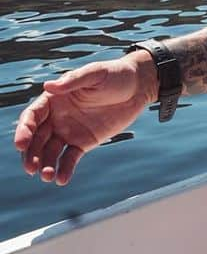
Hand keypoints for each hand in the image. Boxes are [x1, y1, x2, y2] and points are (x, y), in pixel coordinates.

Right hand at [13, 53, 158, 184]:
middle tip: (31, 168)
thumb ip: (73, 81)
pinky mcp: (84, 142)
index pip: (32, 117)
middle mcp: (57, 117)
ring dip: (46, 165)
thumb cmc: (114, 75)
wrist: (138, 87)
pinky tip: (62, 180)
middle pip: (37, 138)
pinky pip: (70, 158)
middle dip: (31, 154)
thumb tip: (47, 87)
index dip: (24, 130)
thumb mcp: (95, 74)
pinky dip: (65, 169)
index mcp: (54, 99)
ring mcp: (69, 131)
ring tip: (47, 177)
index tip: (21, 144)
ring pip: (50, 151)